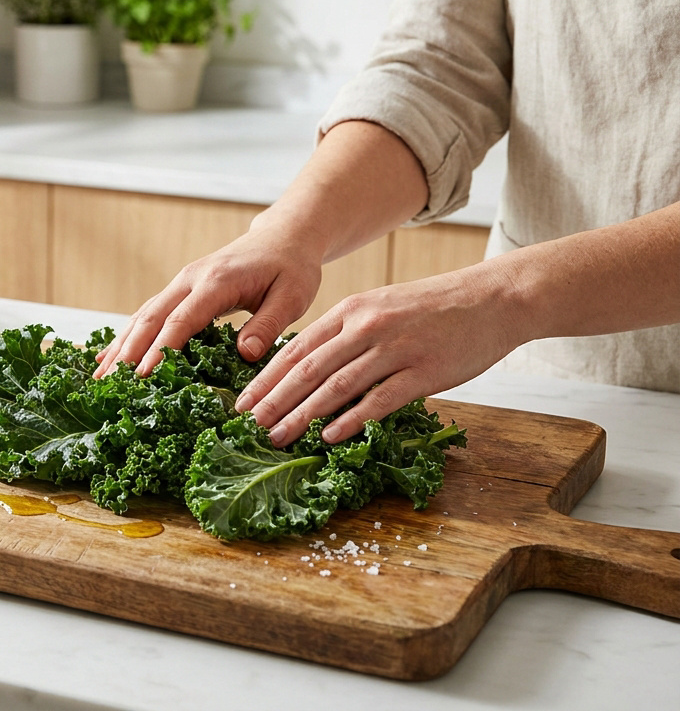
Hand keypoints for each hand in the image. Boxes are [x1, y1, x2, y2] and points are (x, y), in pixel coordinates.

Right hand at [93, 225, 324, 377]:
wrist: (282, 238)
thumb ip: (268, 324)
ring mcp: (180, 283)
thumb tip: (245, 354)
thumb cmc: (290, 268)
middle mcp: (189, 280)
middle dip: (127, 353)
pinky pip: (148, 315)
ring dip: (120, 347)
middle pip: (149, 318)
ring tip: (99, 378)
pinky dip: (127, 337)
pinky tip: (108, 357)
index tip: (142, 376)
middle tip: (109, 385)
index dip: (160, 350)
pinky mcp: (179, 291)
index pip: (181, 320)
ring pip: (142, 316)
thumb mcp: (292, 296)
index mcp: (215, 282)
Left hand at [234, 264, 522, 446]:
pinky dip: (352, 420)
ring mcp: (395, 348)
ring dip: (303, 415)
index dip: (266, 378)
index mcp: (351, 311)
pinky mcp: (424, 370)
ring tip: (278, 437)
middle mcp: (367, 326)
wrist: (493, 298)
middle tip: (248, 426)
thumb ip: (345, 336)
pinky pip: (380, 399)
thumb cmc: (433, 309)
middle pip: (308, 368)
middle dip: (274, 400)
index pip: (296, 348)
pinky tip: (330, 437)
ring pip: (337, 385)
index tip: (241, 402)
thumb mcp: (380, 308)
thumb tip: (307, 373)